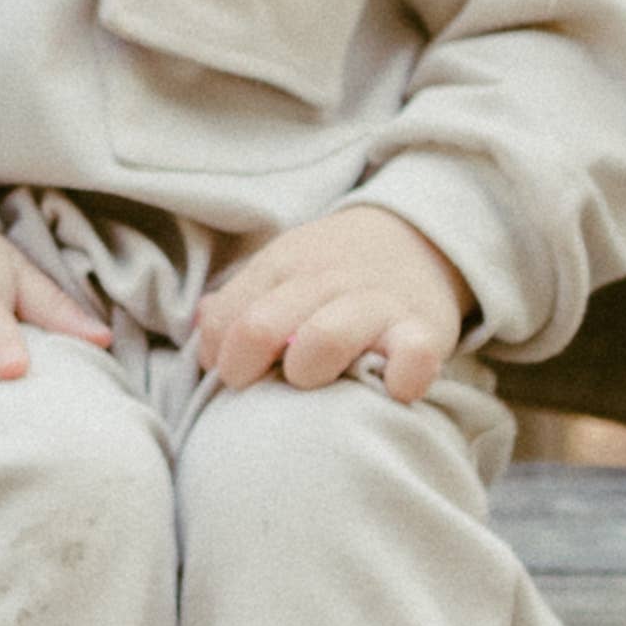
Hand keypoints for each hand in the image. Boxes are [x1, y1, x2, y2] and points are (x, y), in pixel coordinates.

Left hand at [193, 202, 468, 403]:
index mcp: (281, 268)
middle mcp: (323, 282)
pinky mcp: (424, 327)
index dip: (218, 356)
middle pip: (263, 325)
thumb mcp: (282, 269)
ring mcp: (374, 303)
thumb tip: (201, 336)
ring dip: (308, 367)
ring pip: (328, 336)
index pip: (226, 318)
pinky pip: (414, 356)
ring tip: (309, 380)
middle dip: (247, 363)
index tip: (230, 373)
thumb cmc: (333, 272)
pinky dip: (402, 377)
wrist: (415, 235)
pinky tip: (391, 390)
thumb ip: (239, 302)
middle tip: (257, 387)